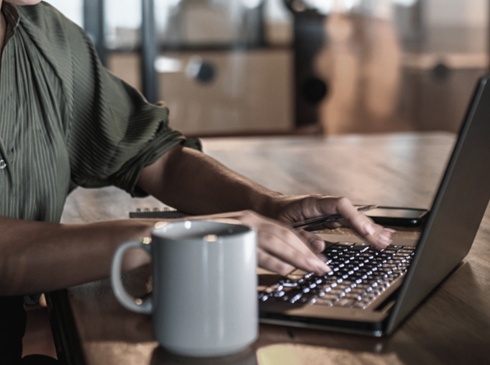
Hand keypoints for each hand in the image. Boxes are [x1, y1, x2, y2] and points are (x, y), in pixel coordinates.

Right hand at [195, 210, 332, 275]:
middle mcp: (246, 219)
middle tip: (324, 267)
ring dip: (297, 256)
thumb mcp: (232, 243)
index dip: (304, 245)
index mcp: (250, 220)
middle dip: (307, 252)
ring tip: (313, 269)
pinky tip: (285, 270)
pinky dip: (271, 260)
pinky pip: (254, 248)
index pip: (284, 232)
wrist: (165, 232)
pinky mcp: (226, 236)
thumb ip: (251, 250)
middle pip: (285, 235)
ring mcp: (237, 226)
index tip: (319, 259)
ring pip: (274, 241)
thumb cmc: (199, 243)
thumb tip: (278, 267)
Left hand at [267, 195, 391, 255]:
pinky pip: (351, 223)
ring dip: (370, 229)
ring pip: (354, 218)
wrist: (270, 207)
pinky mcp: (331, 219)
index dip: (355, 218)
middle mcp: (325, 206)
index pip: (341, 205)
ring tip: (386, 239)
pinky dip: (364, 229)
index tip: (366, 232)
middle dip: (369, 228)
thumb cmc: (276, 216)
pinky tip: (378, 234)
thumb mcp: (284, 229)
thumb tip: (320, 248)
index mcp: (314, 204)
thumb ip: (302, 238)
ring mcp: (330, 212)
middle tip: (383, 242)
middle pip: (352, 213)